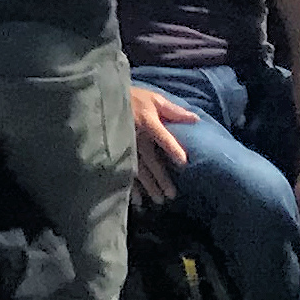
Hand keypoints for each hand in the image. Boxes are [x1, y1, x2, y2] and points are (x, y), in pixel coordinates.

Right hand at [127, 86, 199, 203]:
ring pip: (138, 170)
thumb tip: (196, 119)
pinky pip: (124, 172)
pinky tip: (138, 201)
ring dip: (148, 186)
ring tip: (159, 201)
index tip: (182, 163)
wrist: (104, 98)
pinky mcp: (117, 153)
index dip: (172, 149)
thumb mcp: (154, 99)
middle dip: (160, 178)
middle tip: (171, 195)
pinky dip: (130, 188)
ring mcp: (125, 147)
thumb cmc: (133, 99)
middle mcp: (136, 137)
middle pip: (150, 160)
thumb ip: (174, 111)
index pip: (162, 137)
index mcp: (148, 123)